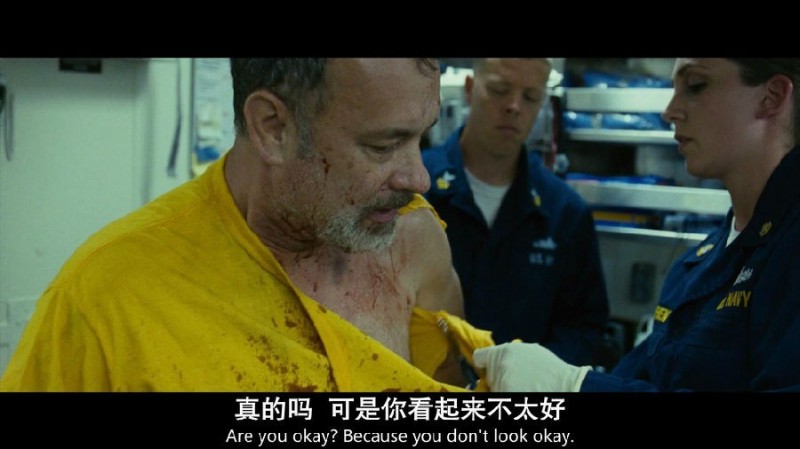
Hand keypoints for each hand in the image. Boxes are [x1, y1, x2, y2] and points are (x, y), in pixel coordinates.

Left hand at [472, 342, 590, 391]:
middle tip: (516, 382)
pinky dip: (509, 395)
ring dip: (504, 389)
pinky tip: (523, 393)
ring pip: (495, 389)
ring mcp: (502, 382)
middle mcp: (500, 365)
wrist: (566, 386)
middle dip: (498, 380)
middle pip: (489, 377)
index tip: (486, 370)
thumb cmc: (551, 370)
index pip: (479, 357)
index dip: (483, 365)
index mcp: (505, 351)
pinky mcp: (506, 395)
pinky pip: (500, 397)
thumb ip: (510, 355)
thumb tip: (496, 361)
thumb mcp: (529, 352)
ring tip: (524, 388)